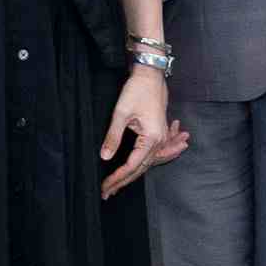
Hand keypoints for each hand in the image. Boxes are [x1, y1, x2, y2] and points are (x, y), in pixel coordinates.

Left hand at [100, 64, 185, 197]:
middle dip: (123, 181)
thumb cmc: (137, 90)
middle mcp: (159, 141)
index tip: (105, 186)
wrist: (151, 74)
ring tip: (118, 186)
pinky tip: (137, 170)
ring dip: (132, 175)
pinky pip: (153, 155)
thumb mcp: (121, 113)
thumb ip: (113, 137)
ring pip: (146, 163)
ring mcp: (161, 137)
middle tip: (107, 192)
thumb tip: (104, 156)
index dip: (117, 177)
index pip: (132, 165)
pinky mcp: (158, 132)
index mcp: (151, 139)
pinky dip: (143, 165)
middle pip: (140, 168)